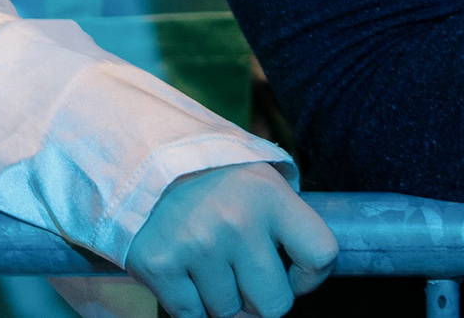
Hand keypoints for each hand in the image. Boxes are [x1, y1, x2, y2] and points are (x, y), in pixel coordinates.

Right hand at [123, 163, 336, 317]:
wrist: (142, 159)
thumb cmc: (212, 177)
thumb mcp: (261, 180)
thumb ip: (286, 222)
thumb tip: (305, 274)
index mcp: (271, 197)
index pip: (321, 255)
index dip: (311, 278)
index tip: (295, 276)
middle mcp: (238, 223)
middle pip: (274, 304)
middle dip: (262, 301)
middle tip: (247, 282)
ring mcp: (197, 247)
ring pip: (228, 313)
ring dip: (222, 301)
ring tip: (210, 267)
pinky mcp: (159, 267)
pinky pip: (190, 316)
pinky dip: (192, 306)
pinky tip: (188, 278)